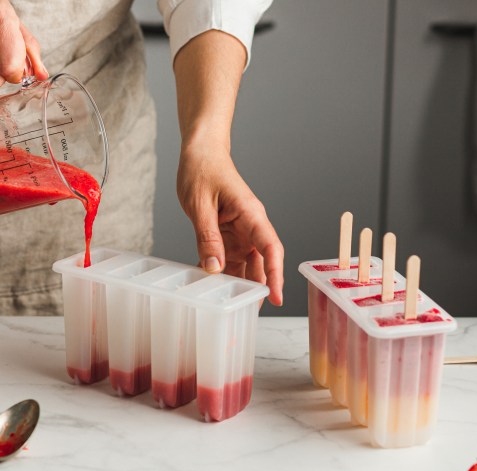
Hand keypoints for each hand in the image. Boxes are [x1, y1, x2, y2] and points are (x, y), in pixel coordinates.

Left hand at [177, 143, 283, 305]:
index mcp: (251, 214)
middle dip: (257, 287)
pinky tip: (211, 284)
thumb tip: (214, 269)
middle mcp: (251, 224)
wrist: (200, 152)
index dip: (275, 274)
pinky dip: (221, 271)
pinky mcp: (228, 232)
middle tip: (248, 312)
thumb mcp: (200, 206)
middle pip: (260, 261)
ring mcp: (240, 230)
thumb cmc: (202, 169)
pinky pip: (228, 256)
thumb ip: (207, 238)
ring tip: (230, 304)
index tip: (275, 296)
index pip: (270, 247)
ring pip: (245, 262)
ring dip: (238, 282)